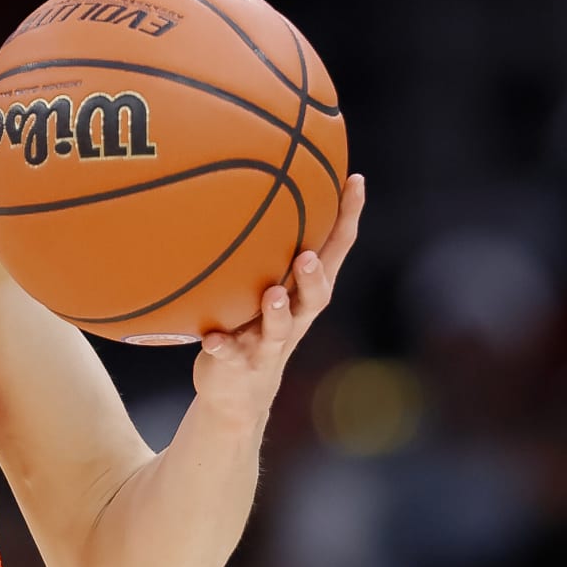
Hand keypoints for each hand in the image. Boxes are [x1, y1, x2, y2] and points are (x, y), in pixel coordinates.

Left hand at [194, 174, 365, 420]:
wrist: (235, 389)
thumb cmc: (251, 321)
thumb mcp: (261, 280)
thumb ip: (262, 244)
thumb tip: (246, 177)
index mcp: (303, 293)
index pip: (333, 252)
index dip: (347, 219)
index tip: (355, 180)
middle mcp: (293, 318)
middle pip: (316, 296)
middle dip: (315, 276)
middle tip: (309, 255)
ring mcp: (267, 344)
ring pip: (279, 329)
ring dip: (277, 312)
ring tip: (272, 294)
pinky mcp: (239, 365)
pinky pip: (230, 355)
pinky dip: (223, 347)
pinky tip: (211, 338)